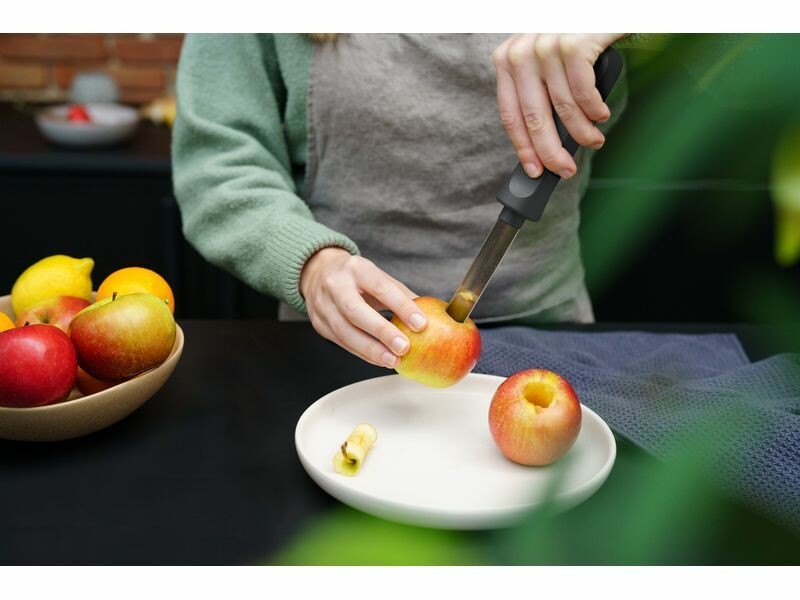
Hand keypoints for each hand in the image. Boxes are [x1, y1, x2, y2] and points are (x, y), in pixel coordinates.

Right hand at [300, 247, 427, 367]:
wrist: (318, 273)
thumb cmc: (355, 277)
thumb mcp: (378, 276)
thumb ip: (401, 295)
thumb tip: (430, 316)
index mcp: (356, 269)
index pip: (381, 287)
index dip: (402, 306)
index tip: (421, 324)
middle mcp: (335, 285)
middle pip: (356, 311)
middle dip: (381, 332)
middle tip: (404, 347)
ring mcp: (323, 306)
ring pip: (345, 332)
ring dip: (371, 350)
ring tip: (393, 360)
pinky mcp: (319, 324)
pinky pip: (342, 343)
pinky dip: (363, 354)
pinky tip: (379, 360)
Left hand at [492, 33, 625, 178]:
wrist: (597, 2)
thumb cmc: (572, 33)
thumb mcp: (543, 59)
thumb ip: (539, 93)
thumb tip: (546, 142)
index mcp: (507, 60)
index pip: (510, 115)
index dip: (523, 148)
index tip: (534, 170)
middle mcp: (521, 53)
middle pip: (534, 118)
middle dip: (551, 152)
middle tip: (565, 170)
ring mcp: (546, 47)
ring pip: (563, 109)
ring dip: (582, 134)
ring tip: (594, 140)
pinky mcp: (572, 44)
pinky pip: (584, 94)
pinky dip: (595, 111)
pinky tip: (601, 115)